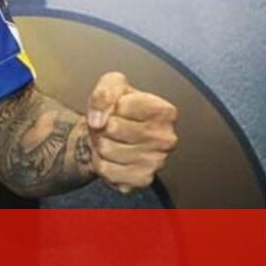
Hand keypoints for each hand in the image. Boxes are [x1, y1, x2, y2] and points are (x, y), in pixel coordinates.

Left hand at [84, 71, 177, 193]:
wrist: (109, 134)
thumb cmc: (116, 109)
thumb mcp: (111, 85)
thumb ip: (105, 92)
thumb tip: (98, 121)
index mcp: (165, 112)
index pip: (124, 105)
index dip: (112, 105)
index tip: (118, 108)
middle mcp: (167, 139)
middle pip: (114, 128)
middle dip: (104, 126)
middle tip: (111, 127)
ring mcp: (156, 162)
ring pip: (107, 149)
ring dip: (100, 143)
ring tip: (111, 140)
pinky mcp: (142, 180)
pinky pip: (106, 170)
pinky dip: (101, 162)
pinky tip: (112, 157)